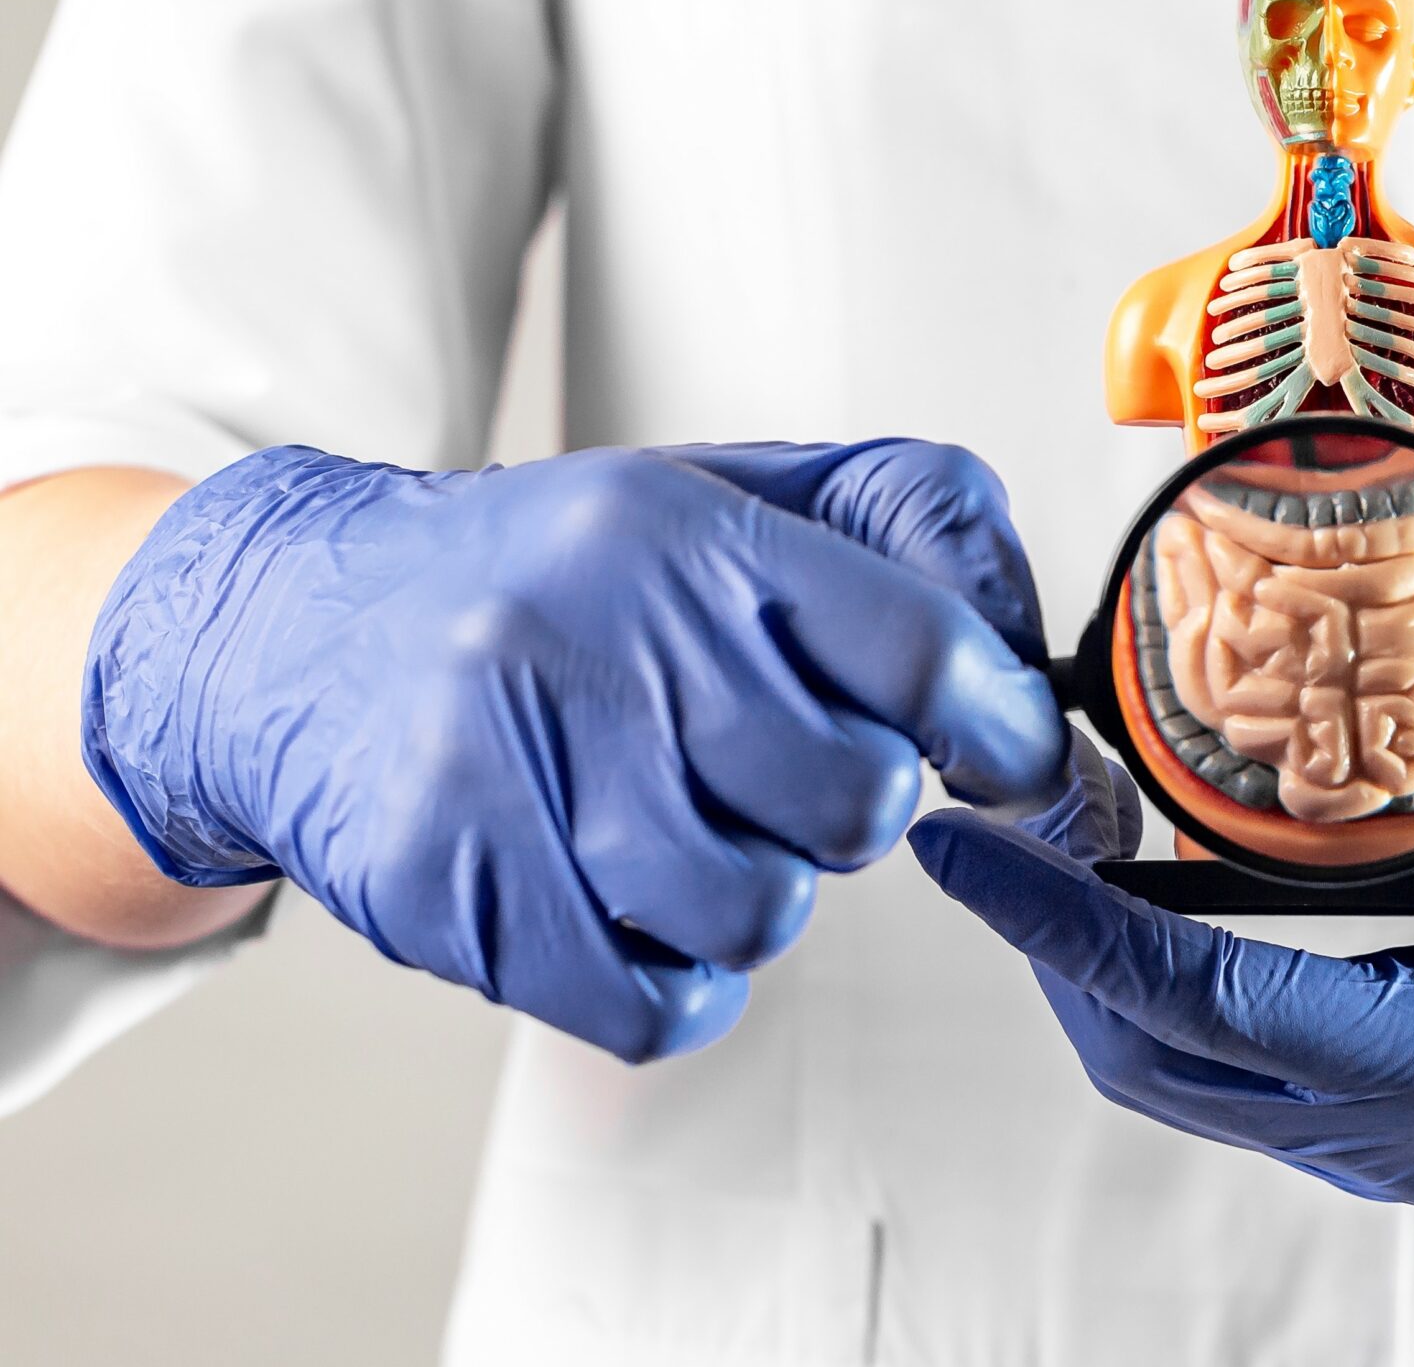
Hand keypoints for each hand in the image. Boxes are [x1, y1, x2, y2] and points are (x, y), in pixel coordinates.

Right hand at [83, 439, 1066, 1060]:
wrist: (294, 631)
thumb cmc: (553, 579)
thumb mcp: (726, 495)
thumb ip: (906, 540)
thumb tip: (1033, 665)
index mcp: (684, 530)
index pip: (918, 646)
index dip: (998, 727)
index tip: (1003, 759)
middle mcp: (594, 634)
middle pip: (852, 800)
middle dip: (852, 808)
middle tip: (789, 778)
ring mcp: (507, 764)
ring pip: (757, 911)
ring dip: (757, 891)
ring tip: (693, 829)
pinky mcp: (446, 886)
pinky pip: (650, 1003)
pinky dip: (677, 981)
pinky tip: (638, 909)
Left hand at [913, 732, 1413, 1206]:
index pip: (1214, 1005)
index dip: (1074, 929)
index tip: (978, 859)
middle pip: (1170, 1060)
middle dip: (1060, 957)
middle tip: (993, 845)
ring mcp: (1404, 1141)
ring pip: (1188, 1079)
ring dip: (1101, 981)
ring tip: (1048, 869)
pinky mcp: (1395, 1118)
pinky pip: (1234, 1071)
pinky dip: (1165, 997)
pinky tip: (1143, 913)